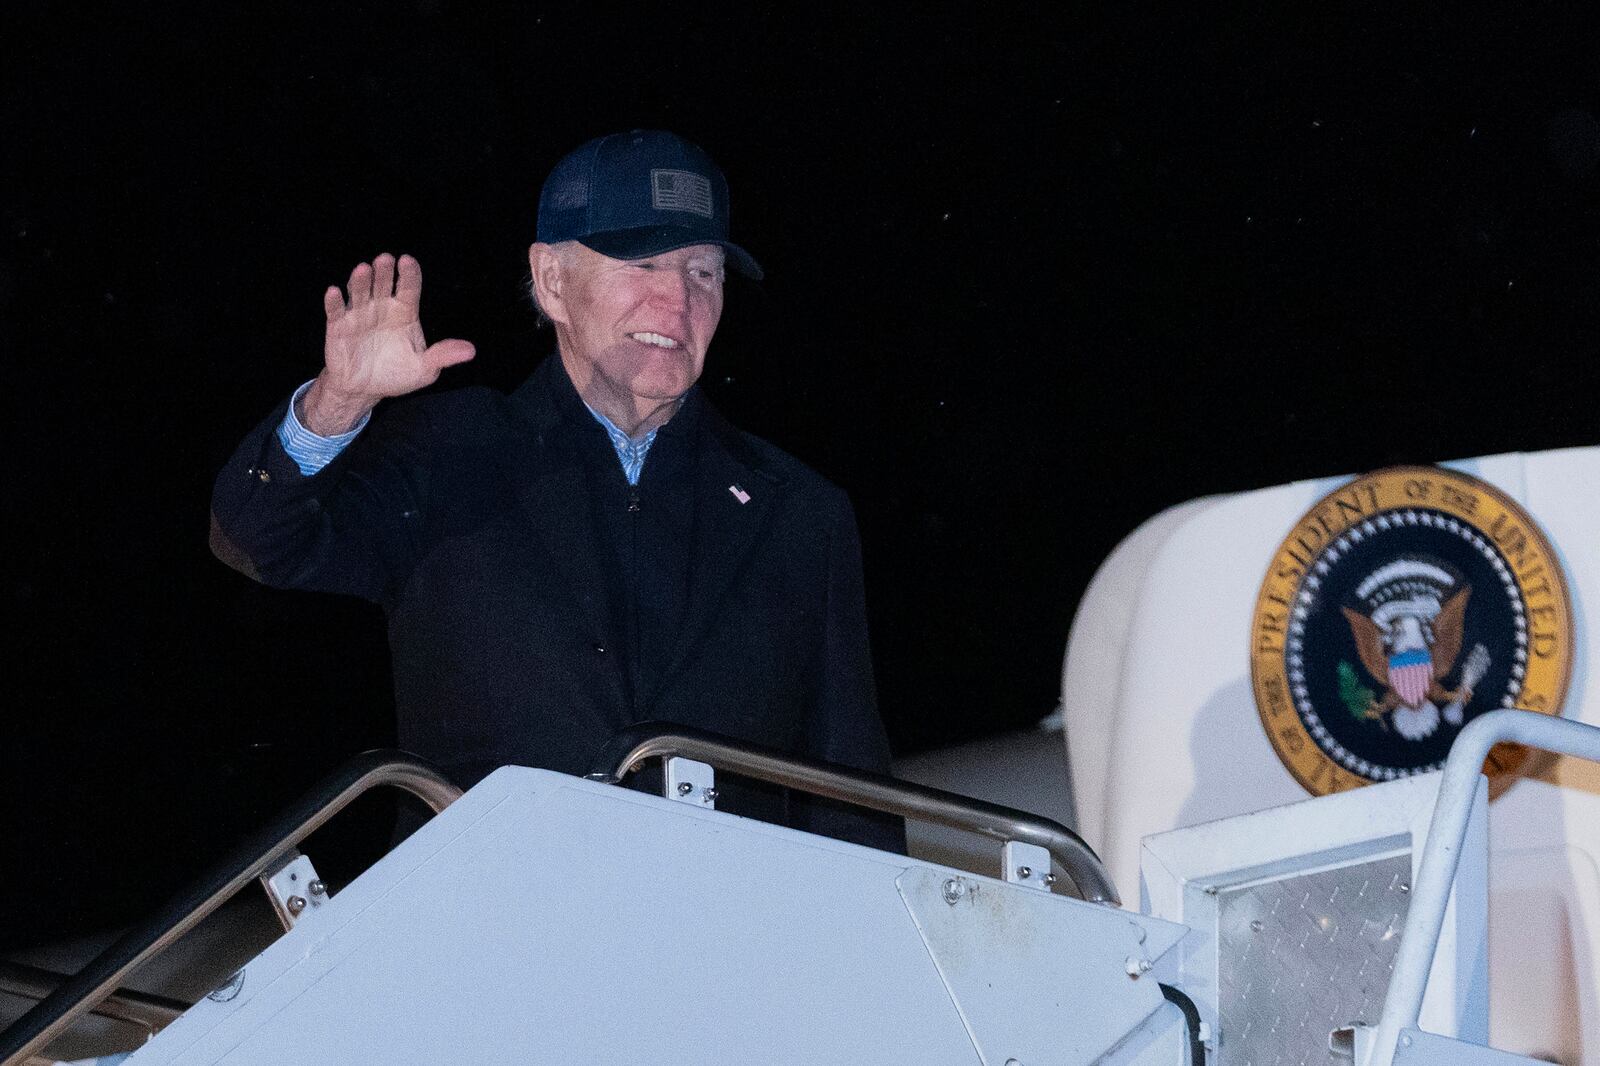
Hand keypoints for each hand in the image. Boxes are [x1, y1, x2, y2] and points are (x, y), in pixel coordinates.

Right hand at [301, 253, 475, 434]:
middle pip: (383, 284)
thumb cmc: (396, 374)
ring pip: (359, 292)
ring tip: (363, 269)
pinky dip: (334, 301)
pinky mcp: (338, 327)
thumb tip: (471, 350)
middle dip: (384, 271)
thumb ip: (443, 355)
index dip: (409, 274)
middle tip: (385, 260)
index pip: (409, 288)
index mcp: (404, 312)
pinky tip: (334, 292)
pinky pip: (335, 311)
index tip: (407, 261)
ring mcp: (359, 315)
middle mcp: (381, 308)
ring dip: (360, 280)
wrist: (365, 390)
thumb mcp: (424, 369)